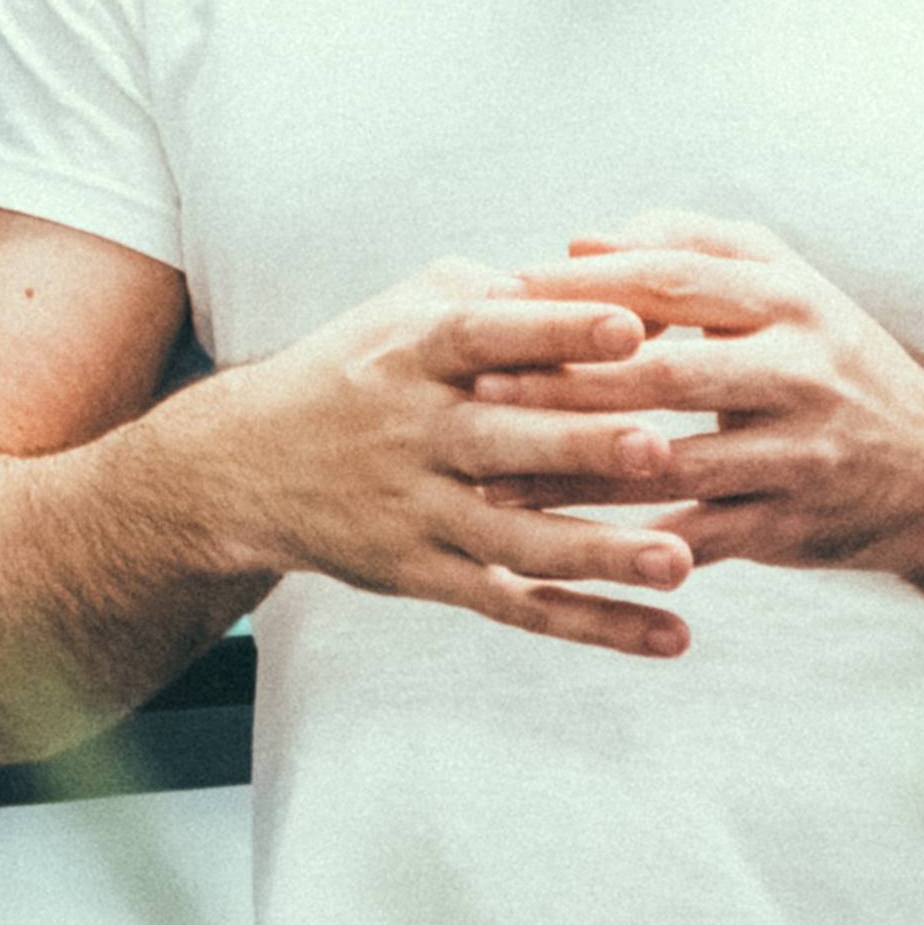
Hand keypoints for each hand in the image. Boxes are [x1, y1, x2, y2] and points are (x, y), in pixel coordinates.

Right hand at [180, 263, 699, 654]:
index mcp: (416, 351)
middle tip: (659, 447)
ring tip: (678, 561)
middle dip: (580, 446)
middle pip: (504, 441)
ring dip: (598, 554)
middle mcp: (415, 431)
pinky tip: (670, 634)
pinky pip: (517, 605)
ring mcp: (418, 509)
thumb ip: (499, 294)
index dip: (557, 331)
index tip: (630, 328)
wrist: (245, 465)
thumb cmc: (359, 369)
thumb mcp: (405, 310)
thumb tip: (616, 289)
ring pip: (516, 538)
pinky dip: (594, 625)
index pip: (489, 335)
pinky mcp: (426, 574)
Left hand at [469, 214, 923, 579]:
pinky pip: (697, 536)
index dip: (583, 288)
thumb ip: (686, 247)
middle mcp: (800, 369)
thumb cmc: (830, 361)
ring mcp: (800, 452)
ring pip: (669, 463)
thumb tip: (576, 240)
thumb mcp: (782, 287)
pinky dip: (628, 544)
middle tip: (481, 388)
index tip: (501, 294)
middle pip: (664, 371)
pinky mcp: (793, 525)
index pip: (671, 280)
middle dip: (565, 382)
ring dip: (575, 477)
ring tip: (492, 481)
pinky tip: (561, 549)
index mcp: (789, 299)